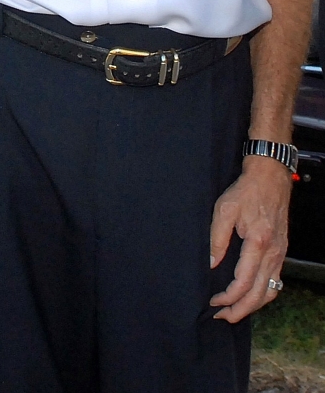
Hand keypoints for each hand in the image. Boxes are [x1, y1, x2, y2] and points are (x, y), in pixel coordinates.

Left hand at [209, 156, 290, 321]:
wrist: (269, 178)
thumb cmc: (245, 191)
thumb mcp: (224, 209)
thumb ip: (217, 239)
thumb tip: (211, 265)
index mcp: (258, 243)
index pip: (244, 283)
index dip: (227, 298)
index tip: (213, 301)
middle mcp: (273, 253)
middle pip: (259, 295)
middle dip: (240, 311)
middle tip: (221, 316)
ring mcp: (280, 254)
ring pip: (270, 292)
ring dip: (252, 306)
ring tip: (234, 311)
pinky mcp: (281, 252)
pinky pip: (275, 282)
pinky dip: (262, 294)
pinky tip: (249, 295)